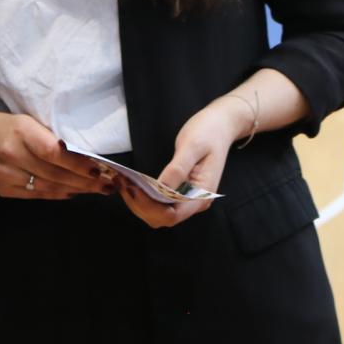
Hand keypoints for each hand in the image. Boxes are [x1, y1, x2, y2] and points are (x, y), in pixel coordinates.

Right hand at [0, 107, 109, 200]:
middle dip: (85, 181)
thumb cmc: (7, 127)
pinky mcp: (2, 189)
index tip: (100, 169)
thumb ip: (52, 139)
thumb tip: (86, 157)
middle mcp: (11, 153)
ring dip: (75, 189)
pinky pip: (36, 195)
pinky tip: (72, 192)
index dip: (79, 164)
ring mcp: (5, 174)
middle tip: (107, 184)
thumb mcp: (29, 122)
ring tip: (95, 189)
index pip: (55, 152)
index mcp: (21, 131)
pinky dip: (57, 194)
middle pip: (55, 173)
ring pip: (48, 187)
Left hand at [119, 95, 246, 228]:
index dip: (149, 206)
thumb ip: (177, 169)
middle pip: (163, 218)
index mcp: (201, 195)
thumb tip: (161, 189)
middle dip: (140, 205)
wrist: (221, 125)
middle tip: (123, 184)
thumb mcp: (192, 146)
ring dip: (139, 203)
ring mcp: (188, 198)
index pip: (172, 214)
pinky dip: (144, 198)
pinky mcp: (181, 192)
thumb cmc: (208, 133)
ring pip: (159, 214)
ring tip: (123, 183)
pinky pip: (160, 204)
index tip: (133, 188)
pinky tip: (133, 184)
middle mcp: (195, 202)